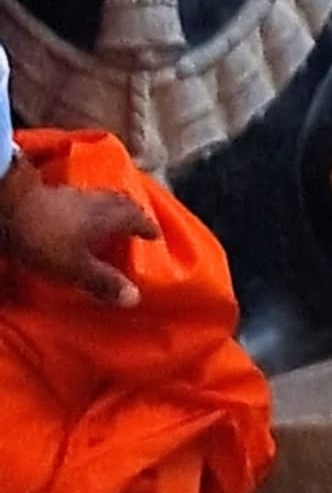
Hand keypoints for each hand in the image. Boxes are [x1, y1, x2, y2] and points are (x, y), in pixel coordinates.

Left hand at [0, 158, 159, 304]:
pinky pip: (85, 199)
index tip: (156, 234)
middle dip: (133, 211)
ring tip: (114, 216)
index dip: (146, 226)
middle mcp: (97, 202)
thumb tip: (136, 297)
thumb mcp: (76, 268)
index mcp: (107, 217)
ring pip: (103, 198)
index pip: (135, 218)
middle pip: (121, 202)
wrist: (13, 207)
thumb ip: (103, 281)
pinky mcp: (57, 195)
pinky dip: (92, 206)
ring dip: (113, 206)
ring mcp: (76, 196)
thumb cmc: (48, 240)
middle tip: (138, 221)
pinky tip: (83, 215)